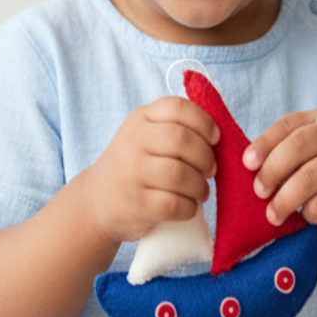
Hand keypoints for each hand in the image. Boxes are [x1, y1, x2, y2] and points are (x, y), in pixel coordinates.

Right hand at [84, 97, 218, 246]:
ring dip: (200, 186)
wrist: (98, 200)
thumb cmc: (134, 165)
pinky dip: (190, 208)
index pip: (177, 108)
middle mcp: (132, 142)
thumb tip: (219, 138)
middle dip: (205, 158)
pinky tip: (187, 206)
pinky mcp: (136, 204)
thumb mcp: (145, 135)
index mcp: (140, 119)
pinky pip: (174, 205)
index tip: (214, 139)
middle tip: (209, 171)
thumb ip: (175, 128)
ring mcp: (132, 173)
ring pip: (181, 175)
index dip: (204, 122)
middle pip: (182, 141)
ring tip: (200, 191)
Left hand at [243, 110, 316, 243]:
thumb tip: (246, 169)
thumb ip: (278, 155)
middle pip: (296, 147)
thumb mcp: (301, 157)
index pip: (287, 125)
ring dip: (283, 200)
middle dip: (271, 171)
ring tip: (272, 215)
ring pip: (307, 178)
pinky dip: (306, 214)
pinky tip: (304, 217)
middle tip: (259, 192)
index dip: (264, 143)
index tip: (247, 164)